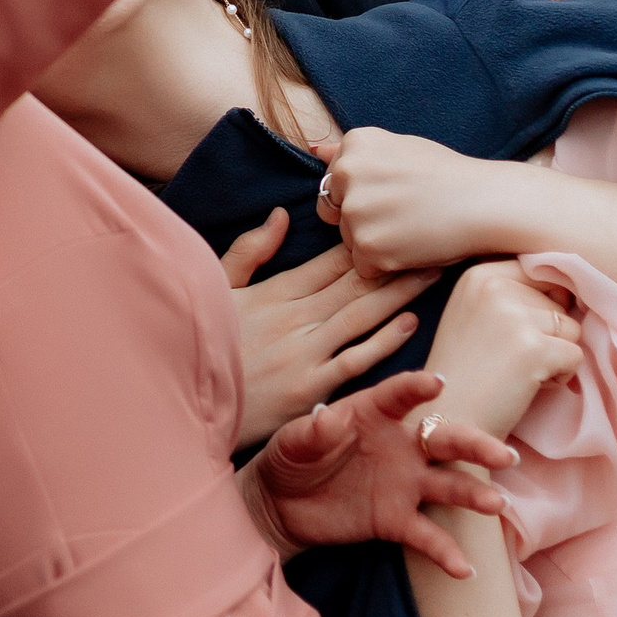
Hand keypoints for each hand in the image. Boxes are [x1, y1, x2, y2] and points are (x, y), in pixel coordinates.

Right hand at [224, 208, 436, 448]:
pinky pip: (354, 360)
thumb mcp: (215, 289)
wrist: (185, 401)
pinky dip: (383, 340)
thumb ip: (249, 252)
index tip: (394, 227)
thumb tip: (281, 215)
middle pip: (353, 284)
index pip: (327, 262)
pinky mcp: (309, 388)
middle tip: (431, 241)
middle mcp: (293, 319)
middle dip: (393, 262)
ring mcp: (303, 354)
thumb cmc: (200, 345)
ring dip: (399, 293)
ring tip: (431, 270)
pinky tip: (410, 322)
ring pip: (361, 316)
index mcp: (272, 293)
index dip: (364, 244)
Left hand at [241, 370, 513, 576]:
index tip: (437, 382)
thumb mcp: (291, 441)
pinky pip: (428, 535)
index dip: (417, 387)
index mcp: (372, 414)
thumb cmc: (289, 458)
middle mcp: (399, 447)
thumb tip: (329, 418)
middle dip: (475, 445)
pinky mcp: (397, 521)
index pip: (399, 396)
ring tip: (496, 504)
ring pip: (449, 486)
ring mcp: (404, 485)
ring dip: (474, 495)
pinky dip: (446, 552)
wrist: (279, 504)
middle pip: (444, 440)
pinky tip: (465, 569)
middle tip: (504, 455)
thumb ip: (312, 431)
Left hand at [320, 127, 532, 274]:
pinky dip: (385, 266)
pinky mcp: (367, 245)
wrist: (487, 204)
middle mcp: (347, 173)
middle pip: (335, 211)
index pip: (336, 180)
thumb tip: (316, 149)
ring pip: (348, 240)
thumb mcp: (401, 148)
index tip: (396, 193)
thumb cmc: (449, 177)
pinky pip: (363, 266)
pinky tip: (413, 249)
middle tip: (404, 215)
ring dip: (375, 243)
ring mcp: (355, 210)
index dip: (366, 193)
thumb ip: (357, 153)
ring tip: (413, 229)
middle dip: (362, 219)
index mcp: (355, 144)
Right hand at [422, 260, 584, 439]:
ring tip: (517, 370)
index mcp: (478, 275)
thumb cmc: (465, 370)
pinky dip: (560, 376)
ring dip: (555, 354)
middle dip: (546, 332)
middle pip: (558, 301)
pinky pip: (576, 356)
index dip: (542, 302)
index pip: (539, 272)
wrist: (447, 417)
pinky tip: (527, 385)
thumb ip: (512, 292)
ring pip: (571, 328)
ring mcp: (513, 317)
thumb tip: (570, 290)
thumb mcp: (475, 313)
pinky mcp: (533, 349)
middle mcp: (493, 287)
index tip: (519, 330)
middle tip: (508, 356)